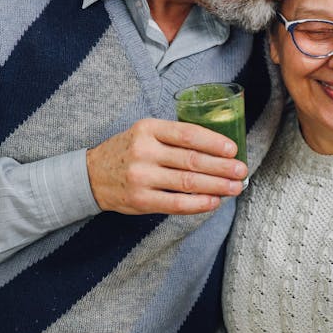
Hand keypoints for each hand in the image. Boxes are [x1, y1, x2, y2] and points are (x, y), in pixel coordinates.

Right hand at [86, 118, 247, 214]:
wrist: (91, 175)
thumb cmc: (128, 152)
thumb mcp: (144, 133)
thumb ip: (174, 137)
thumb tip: (217, 149)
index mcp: (148, 129)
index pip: (188, 134)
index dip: (214, 142)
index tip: (233, 149)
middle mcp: (144, 151)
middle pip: (192, 160)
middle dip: (222, 167)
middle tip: (241, 170)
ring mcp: (141, 177)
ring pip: (188, 182)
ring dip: (217, 186)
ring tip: (235, 187)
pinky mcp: (141, 200)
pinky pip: (176, 203)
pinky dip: (199, 204)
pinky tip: (214, 201)